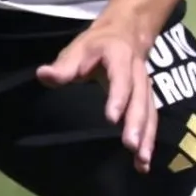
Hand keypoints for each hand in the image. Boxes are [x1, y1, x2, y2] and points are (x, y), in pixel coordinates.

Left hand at [39, 17, 160, 169]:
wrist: (126, 33)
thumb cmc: (96, 45)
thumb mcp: (78, 49)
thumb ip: (63, 66)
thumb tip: (44, 74)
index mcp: (120, 57)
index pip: (121, 78)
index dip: (118, 97)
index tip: (112, 118)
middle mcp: (138, 73)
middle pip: (140, 99)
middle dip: (137, 123)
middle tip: (131, 146)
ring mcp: (146, 87)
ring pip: (150, 112)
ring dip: (147, 137)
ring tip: (142, 161)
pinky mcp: (148, 100)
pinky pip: (151, 120)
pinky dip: (148, 141)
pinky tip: (143, 163)